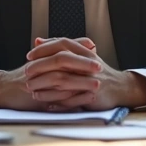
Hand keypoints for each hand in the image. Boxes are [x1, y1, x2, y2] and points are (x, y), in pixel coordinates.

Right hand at [0, 38, 103, 110]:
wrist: (4, 89)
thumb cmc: (27, 75)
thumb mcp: (44, 60)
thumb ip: (64, 51)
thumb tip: (89, 45)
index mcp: (41, 55)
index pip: (61, 46)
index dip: (78, 47)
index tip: (95, 49)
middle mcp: (38, 66)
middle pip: (62, 60)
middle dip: (82, 64)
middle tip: (99, 67)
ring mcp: (37, 81)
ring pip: (60, 80)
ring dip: (80, 83)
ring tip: (96, 86)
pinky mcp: (36, 98)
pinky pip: (55, 98)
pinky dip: (71, 99)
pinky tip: (85, 100)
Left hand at [24, 37, 145, 109]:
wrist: (119, 87)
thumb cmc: (95, 71)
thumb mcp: (80, 56)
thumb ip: (59, 48)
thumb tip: (37, 40)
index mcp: (84, 51)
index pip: (61, 44)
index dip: (44, 49)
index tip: (29, 56)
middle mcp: (88, 63)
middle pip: (60, 60)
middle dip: (41, 67)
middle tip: (26, 73)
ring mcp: (91, 79)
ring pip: (63, 81)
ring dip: (45, 87)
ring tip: (32, 91)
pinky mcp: (93, 95)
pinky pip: (71, 100)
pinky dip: (57, 103)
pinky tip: (46, 105)